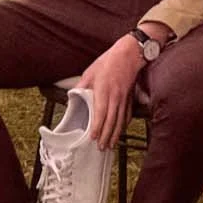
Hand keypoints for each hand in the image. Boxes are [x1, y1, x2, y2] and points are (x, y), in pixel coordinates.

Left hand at [76, 34, 147, 150]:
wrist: (129, 54)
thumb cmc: (109, 62)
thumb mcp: (90, 72)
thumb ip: (81, 86)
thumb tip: (72, 95)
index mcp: (104, 90)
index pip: (100, 113)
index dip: (97, 127)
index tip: (94, 138)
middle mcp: (115, 97)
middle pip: (111, 121)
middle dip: (107, 136)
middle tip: (102, 148)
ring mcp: (124, 98)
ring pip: (120, 121)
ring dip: (115, 134)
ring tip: (111, 145)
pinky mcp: (130, 98)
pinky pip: (127, 115)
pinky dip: (124, 125)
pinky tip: (120, 131)